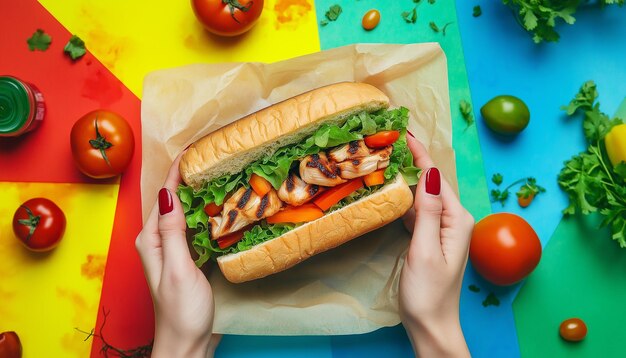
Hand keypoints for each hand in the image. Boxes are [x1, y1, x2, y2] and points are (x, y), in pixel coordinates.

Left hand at [135, 154, 220, 356]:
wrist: (186, 345)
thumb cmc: (181, 311)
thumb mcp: (178, 269)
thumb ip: (172, 232)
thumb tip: (167, 193)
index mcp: (151, 239)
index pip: (164, 195)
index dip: (177, 170)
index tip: (195, 148)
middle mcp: (159, 241)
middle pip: (174, 200)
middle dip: (190, 177)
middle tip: (213, 157)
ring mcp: (173, 250)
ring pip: (186, 213)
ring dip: (200, 194)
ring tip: (220, 175)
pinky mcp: (187, 259)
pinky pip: (195, 228)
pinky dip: (207, 215)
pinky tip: (221, 209)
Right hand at [399, 135, 473, 356]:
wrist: (431, 325)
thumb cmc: (428, 293)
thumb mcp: (425, 250)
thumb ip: (428, 212)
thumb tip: (430, 174)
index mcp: (457, 219)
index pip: (436, 177)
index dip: (419, 153)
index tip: (402, 130)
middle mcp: (453, 219)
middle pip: (431, 182)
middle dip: (412, 159)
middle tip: (388, 139)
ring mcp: (442, 228)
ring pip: (423, 194)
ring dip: (406, 176)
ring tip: (386, 156)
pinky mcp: (430, 237)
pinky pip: (418, 209)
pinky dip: (404, 197)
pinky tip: (391, 189)